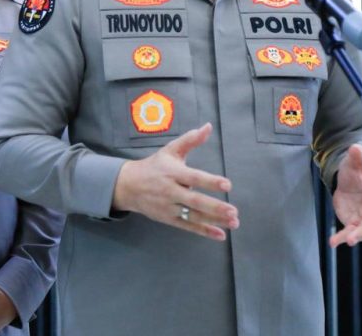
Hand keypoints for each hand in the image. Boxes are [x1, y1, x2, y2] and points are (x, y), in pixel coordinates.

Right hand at [112, 123, 238, 240]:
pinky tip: (220, 235)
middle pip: (194, 200)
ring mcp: (169, 207)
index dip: (210, 181)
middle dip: (215, 207)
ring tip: (233, 223)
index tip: (227, 184)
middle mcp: (170, 191)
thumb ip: (190, 140)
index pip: (193, 177)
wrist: (128, 186)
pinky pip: (188, 226)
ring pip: (193, 216)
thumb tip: (208, 127)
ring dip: (214, 221)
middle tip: (233, 211)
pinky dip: (204, 231)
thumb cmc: (154, 166)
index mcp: (173, 172)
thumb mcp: (170, 150)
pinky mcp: (168, 219)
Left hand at [329, 144, 361, 247]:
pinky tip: (333, 242)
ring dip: (358, 236)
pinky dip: (341, 238)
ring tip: (350, 241)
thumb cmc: (357, 173)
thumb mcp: (354, 163)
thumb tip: (356, 147)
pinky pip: (348, 232)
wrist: (348, 183)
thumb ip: (356, 157)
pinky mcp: (352, 223)